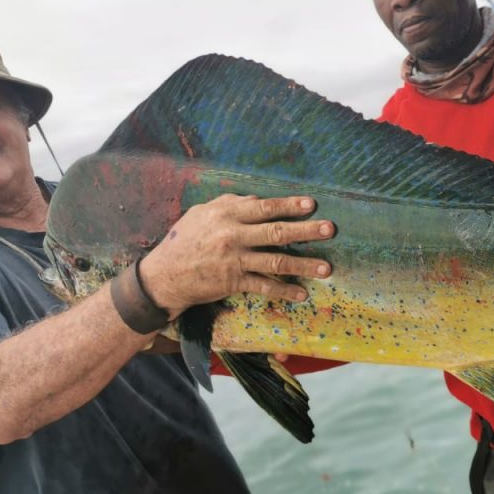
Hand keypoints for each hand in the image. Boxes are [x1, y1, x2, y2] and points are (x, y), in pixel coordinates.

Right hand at [138, 194, 332, 315]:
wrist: (164, 274)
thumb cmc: (185, 239)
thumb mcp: (203, 213)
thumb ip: (232, 204)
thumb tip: (259, 200)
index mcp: (226, 213)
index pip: (264, 207)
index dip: (289, 205)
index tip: (311, 205)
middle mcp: (232, 235)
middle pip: (276, 232)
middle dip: (306, 231)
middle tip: (329, 229)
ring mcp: (234, 260)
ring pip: (275, 262)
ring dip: (304, 265)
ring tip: (326, 268)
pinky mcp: (233, 282)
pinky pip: (263, 286)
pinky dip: (284, 291)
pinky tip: (301, 293)